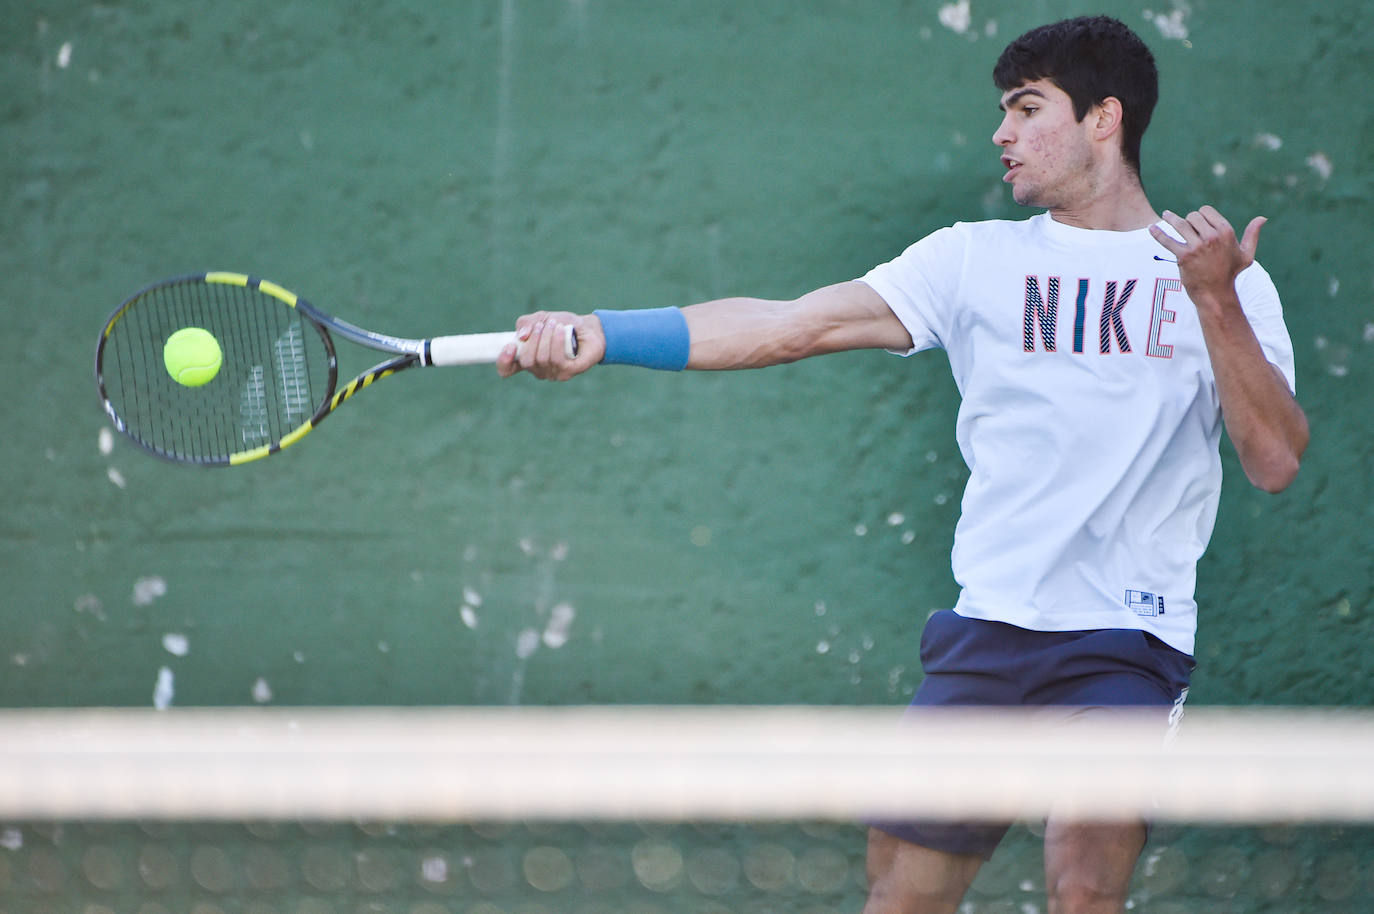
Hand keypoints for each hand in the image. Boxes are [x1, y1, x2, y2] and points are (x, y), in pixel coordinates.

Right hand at [496, 311, 605, 380]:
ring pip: (542, 359)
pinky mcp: (569, 372)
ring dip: (547, 337)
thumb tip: (521, 336)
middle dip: (534, 339)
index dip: (504, 361)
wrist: (589, 328)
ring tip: (555, 324)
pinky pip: (557, 359)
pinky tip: (562, 331)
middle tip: (543, 325)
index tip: (510, 346)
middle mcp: (538, 370)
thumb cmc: (563, 325)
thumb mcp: (541, 318)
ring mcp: (553, 373)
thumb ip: (525, 323)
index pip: (507, 369)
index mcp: (526, 359)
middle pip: (526, 361)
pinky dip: (557, 341)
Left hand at [1149, 206, 1265, 307]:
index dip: (1200, 215)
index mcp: (1226, 232)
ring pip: (1180, 224)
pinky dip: (1157, 233)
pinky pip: (1167, 241)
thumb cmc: (1230, 273)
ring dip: (1170, 218)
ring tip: (1165, 215)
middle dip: (1188, 220)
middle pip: (1192, 217)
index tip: (1197, 222)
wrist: (1215, 293)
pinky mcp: (1183, 256)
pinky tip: (1150, 227)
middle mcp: (1212, 237)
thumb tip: (1263, 218)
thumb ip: (1252, 234)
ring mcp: (1197, 246)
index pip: (1206, 211)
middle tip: (1184, 226)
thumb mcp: (1246, 254)